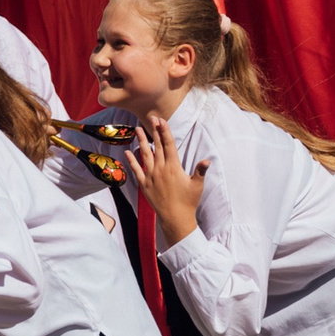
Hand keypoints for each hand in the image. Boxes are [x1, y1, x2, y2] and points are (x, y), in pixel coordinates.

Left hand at [126, 113, 206, 242]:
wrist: (175, 217)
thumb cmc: (188, 201)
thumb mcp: (197, 185)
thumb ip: (200, 171)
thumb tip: (207, 160)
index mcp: (174, 167)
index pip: (169, 145)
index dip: (165, 131)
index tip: (161, 121)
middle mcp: (161, 169)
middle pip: (157, 146)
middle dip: (154, 131)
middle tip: (151, 118)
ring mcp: (151, 176)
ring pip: (145, 154)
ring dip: (142, 141)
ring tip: (137, 129)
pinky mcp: (144, 184)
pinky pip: (136, 170)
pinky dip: (131, 160)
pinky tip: (127, 151)